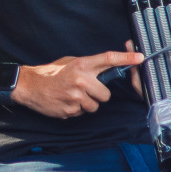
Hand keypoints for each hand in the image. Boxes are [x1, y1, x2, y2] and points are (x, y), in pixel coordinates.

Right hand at [14, 49, 142, 118]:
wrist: (30, 86)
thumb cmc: (51, 73)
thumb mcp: (71, 63)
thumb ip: (89, 66)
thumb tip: (107, 68)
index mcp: (82, 65)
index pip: (108, 59)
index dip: (126, 59)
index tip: (141, 58)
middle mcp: (81, 80)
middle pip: (106, 94)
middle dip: (99, 95)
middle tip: (86, 90)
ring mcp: (76, 97)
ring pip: (95, 106)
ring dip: (88, 103)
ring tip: (73, 96)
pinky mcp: (70, 110)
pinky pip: (83, 113)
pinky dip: (77, 109)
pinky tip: (66, 102)